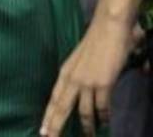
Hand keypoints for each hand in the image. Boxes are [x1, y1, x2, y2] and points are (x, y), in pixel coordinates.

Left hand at [40, 16, 133, 136]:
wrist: (109, 26)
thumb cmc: (97, 39)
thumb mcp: (80, 59)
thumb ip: (79, 75)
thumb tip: (82, 89)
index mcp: (65, 72)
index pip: (54, 99)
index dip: (49, 116)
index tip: (43, 130)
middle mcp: (72, 79)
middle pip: (61, 109)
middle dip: (56, 127)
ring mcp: (87, 83)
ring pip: (83, 113)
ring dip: (86, 127)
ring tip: (89, 136)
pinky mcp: (103, 85)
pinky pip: (102, 108)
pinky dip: (103, 117)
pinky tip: (104, 122)